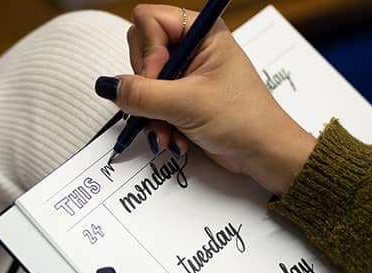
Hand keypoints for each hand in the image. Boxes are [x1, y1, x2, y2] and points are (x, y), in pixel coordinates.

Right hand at [94, 4, 315, 193]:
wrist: (263, 154)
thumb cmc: (243, 119)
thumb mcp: (187, 104)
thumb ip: (142, 94)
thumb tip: (108, 85)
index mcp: (202, 32)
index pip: (148, 20)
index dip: (148, 51)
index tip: (160, 78)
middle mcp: (191, 46)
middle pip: (140, 50)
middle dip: (146, 87)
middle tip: (161, 107)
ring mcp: (185, 72)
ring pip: (142, 81)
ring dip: (151, 112)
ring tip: (169, 133)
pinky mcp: (181, 96)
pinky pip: (150, 102)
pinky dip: (157, 123)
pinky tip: (174, 138)